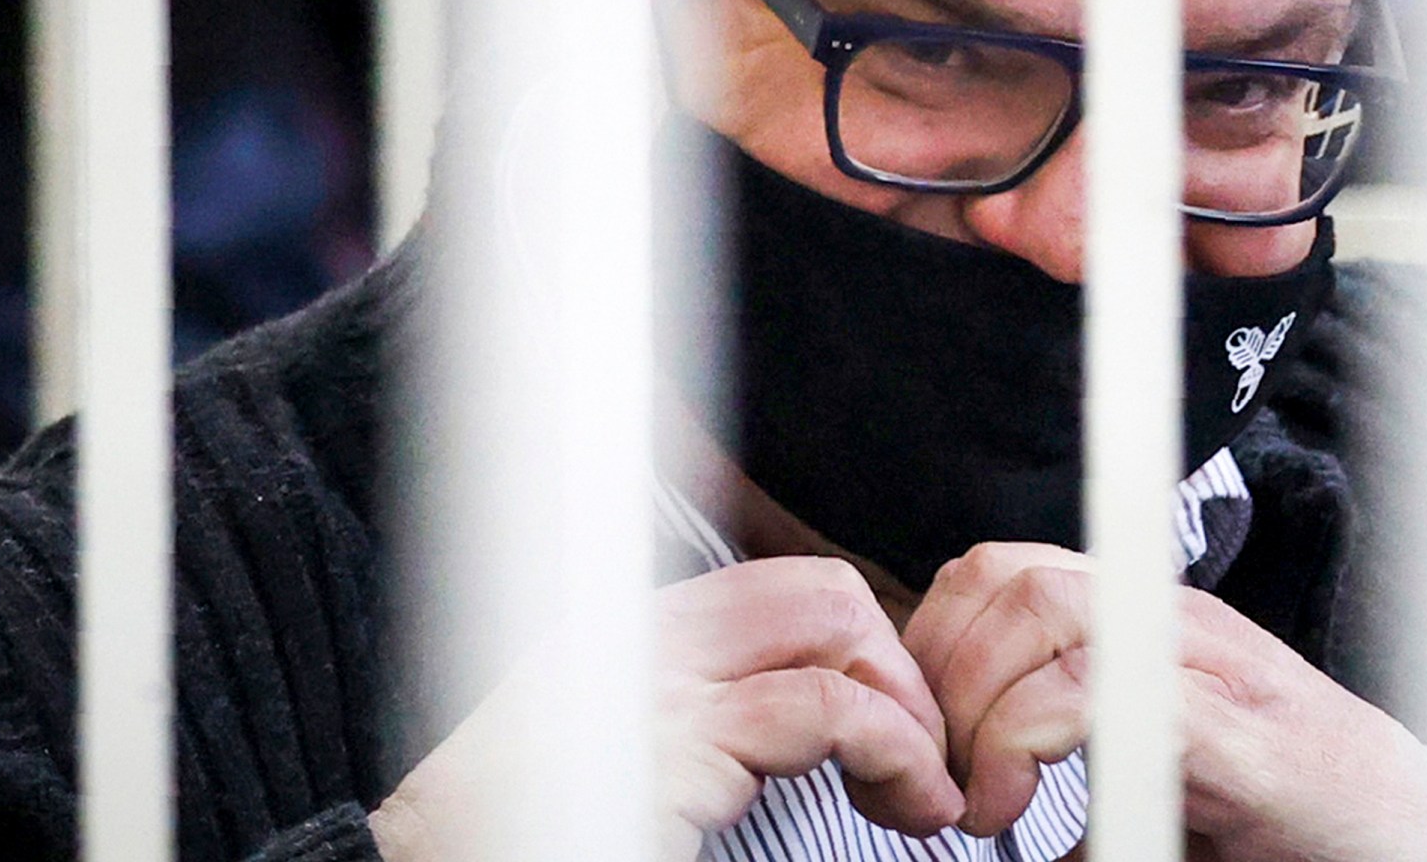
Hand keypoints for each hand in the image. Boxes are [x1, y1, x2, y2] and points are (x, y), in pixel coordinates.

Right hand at [369, 555, 963, 860]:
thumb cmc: (505, 845)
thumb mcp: (617, 768)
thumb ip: (694, 733)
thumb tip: (795, 732)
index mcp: (618, 646)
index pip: (775, 595)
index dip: (858, 654)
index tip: (890, 728)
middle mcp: (630, 648)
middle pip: (813, 591)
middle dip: (894, 667)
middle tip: (915, 761)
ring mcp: (646, 690)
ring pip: (827, 623)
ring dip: (906, 714)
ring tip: (921, 796)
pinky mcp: (664, 751)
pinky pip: (819, 709)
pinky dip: (889, 750)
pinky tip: (897, 803)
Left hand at [902, 542, 1426, 861]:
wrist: (1409, 835)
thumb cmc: (1293, 811)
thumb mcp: (1159, 780)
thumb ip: (1084, 777)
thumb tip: (995, 822)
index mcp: (1148, 623)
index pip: (1003, 571)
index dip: (935, 639)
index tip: (921, 734)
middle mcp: (1172, 622)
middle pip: (1005, 577)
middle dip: (940, 672)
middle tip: (940, 773)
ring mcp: (1207, 664)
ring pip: (1045, 613)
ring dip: (977, 708)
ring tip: (980, 797)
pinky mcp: (1232, 730)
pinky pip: (1104, 693)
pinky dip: (1028, 744)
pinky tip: (1017, 814)